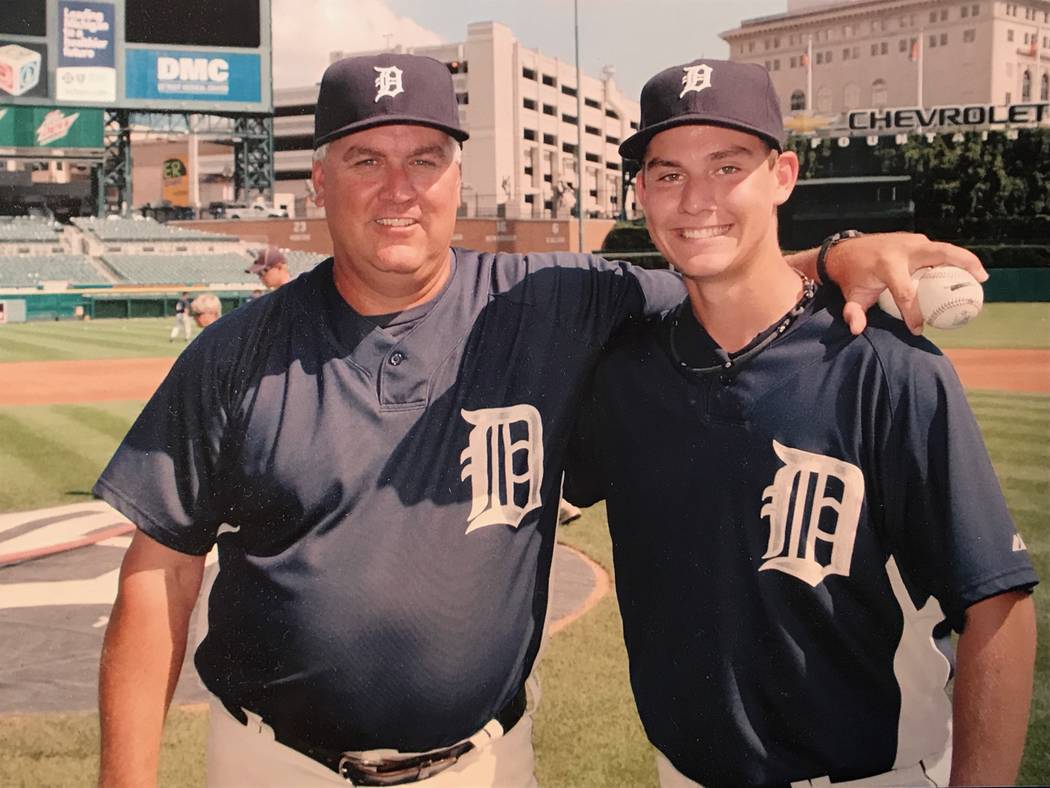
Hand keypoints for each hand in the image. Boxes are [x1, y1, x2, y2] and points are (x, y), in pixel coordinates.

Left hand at [823, 233, 986, 334]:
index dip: (914, 313)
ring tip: (981, 276)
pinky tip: (966, 272)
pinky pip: (939, 249)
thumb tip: (856, 329)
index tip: (917, 329)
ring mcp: (911, 241)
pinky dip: (954, 258)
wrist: (844, 252)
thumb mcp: (851, 296)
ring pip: (944, 248)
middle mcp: (903, 249)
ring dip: (965, 259)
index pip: (906, 292)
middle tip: (981, 281)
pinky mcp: (916, 240)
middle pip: (940, 254)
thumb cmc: (851, 276)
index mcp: (887, 265)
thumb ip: (853, 313)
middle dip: (963, 265)